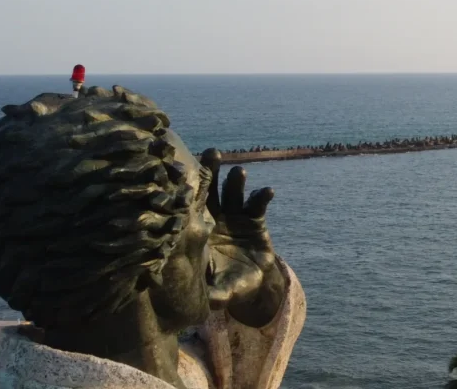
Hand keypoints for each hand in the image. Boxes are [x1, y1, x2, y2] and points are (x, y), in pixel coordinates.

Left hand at [201, 148, 286, 326]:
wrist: (251, 282)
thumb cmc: (226, 285)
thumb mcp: (219, 291)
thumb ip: (213, 293)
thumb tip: (206, 302)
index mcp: (199, 231)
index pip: (192, 207)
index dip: (191, 191)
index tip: (188, 175)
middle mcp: (215, 217)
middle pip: (211, 190)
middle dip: (211, 171)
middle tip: (212, 154)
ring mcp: (235, 215)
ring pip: (233, 192)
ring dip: (235, 181)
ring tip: (239, 172)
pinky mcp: (255, 218)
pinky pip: (257, 204)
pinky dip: (262, 196)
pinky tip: (268, 191)